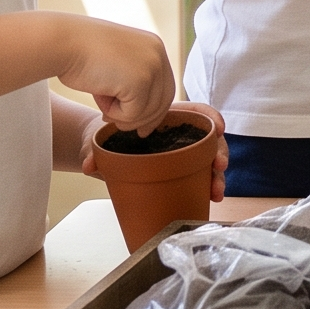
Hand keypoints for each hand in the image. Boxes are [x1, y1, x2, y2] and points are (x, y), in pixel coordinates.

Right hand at [56, 15, 174, 133]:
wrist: (63, 43)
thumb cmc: (80, 55)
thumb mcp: (116, 64)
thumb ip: (133, 81)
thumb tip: (144, 118)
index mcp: (154, 46)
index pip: (165, 87)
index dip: (154, 111)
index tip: (141, 128)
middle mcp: (158, 54)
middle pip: (162, 101)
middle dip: (142, 120)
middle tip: (117, 123)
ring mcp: (152, 67)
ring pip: (148, 111)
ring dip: (122, 115)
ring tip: (102, 100)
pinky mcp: (141, 81)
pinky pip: (133, 114)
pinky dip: (114, 113)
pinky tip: (100, 95)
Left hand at [79, 113, 230, 201]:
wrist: (101, 150)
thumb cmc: (106, 136)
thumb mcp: (102, 139)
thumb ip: (97, 150)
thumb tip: (90, 164)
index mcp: (166, 117)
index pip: (196, 111)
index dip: (210, 118)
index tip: (218, 130)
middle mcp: (179, 134)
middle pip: (208, 139)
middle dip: (218, 153)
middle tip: (218, 168)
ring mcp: (181, 153)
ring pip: (208, 160)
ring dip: (216, 175)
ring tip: (216, 192)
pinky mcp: (180, 170)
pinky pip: (199, 174)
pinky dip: (207, 185)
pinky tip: (210, 197)